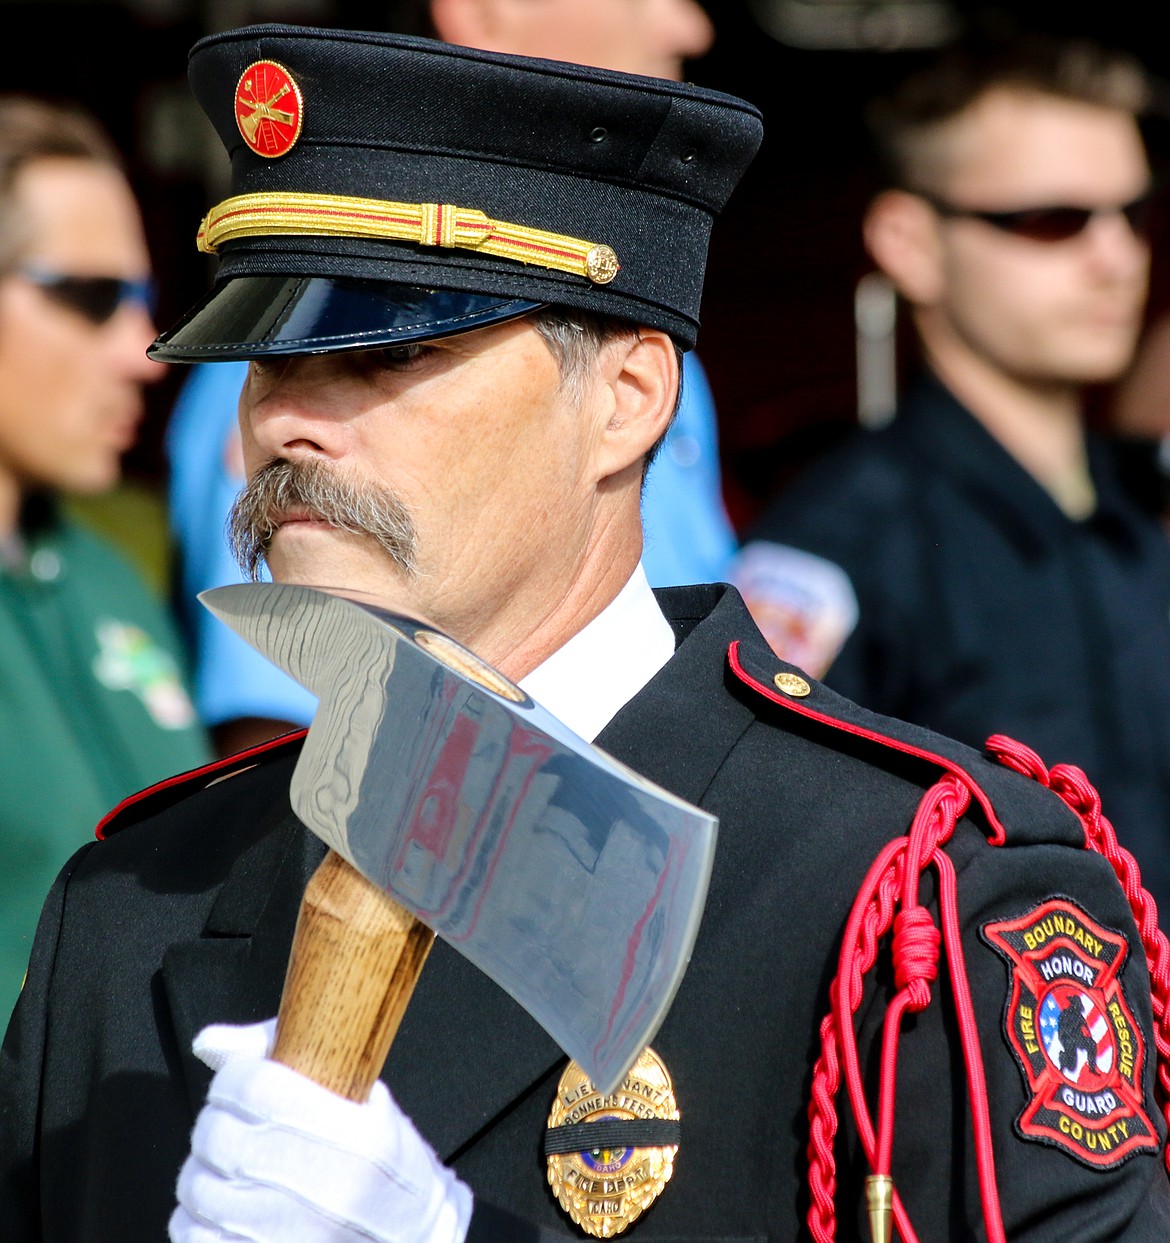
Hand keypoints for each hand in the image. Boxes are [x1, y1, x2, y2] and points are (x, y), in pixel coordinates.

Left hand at [169, 1020, 471, 1242]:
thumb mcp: (367, 1100)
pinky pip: (196, 1236)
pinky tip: (225, 1207)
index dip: (236, 1075)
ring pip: (201, 1188)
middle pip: (222, 1138)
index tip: (241, 1079)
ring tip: (231, 1166)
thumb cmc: (388, 1170)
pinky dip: (197, 1217)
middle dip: (215, 1121)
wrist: (413, 1238)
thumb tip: (211, 1042)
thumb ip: (291, 1060)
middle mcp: (327, 1193)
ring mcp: (293, 1237)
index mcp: (358, 1139)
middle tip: (232, 1121)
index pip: (258, 1088)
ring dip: (203, 1170)